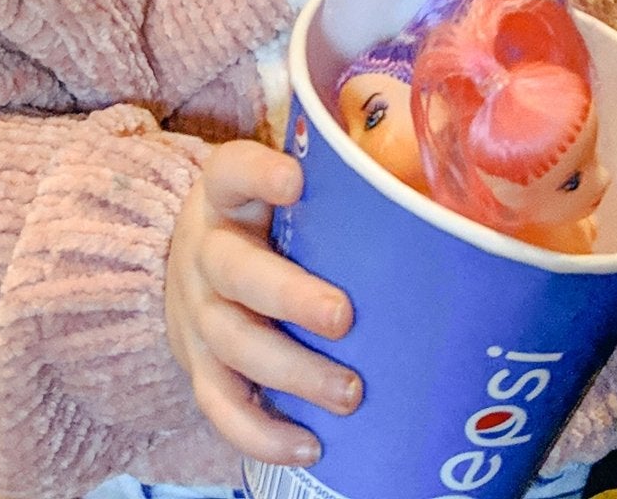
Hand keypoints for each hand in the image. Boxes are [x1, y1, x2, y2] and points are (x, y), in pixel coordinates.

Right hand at [165, 139, 360, 466]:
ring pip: (232, 343)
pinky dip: (261, 433)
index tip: (296, 180)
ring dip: (291, 372)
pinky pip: (221, 405)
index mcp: (228, 196)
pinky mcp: (199, 367)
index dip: (258, 173)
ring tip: (350, 393)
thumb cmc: (267, 224)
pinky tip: (309, 446)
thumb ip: (342, 178)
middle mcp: (206, 251)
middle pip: (233, 271)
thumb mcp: (286, 189)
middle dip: (288, 296)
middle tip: (343, 316)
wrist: (188, 268)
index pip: (232, 171)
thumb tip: (428, 172)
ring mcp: (197, 314)